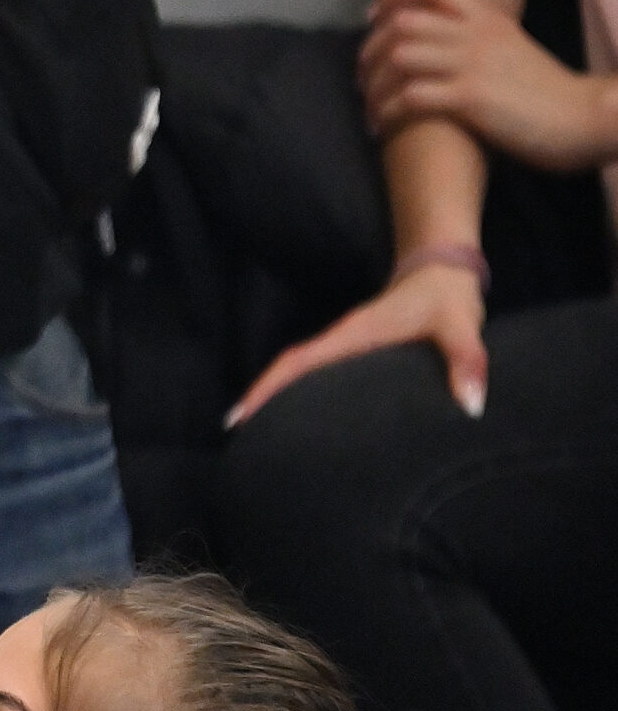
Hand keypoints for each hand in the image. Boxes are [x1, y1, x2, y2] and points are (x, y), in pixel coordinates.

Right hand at [227, 261, 487, 426]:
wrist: (442, 271)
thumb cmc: (446, 297)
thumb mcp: (460, 324)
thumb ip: (467, 361)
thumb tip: (471, 407)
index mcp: (353, 335)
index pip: (298, 360)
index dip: (267, 387)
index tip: (239, 415)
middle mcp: (341, 342)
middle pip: (288, 371)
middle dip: (261, 401)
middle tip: (238, 439)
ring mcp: (345, 348)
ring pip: (300, 374)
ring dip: (277, 399)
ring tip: (260, 435)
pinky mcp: (355, 354)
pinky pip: (318, 376)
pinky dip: (300, 395)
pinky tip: (302, 419)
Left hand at [359, 0, 617, 170]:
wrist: (585, 118)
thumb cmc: (548, 95)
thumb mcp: (513, 52)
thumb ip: (479, 44)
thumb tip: (441, 50)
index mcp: (488, 20)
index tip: (372, 19)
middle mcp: (477, 35)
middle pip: (401, 25)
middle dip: (370, 52)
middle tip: (362, 80)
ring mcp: (473, 65)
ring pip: (399, 59)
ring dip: (374, 87)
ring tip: (370, 110)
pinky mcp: (471, 98)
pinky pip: (411, 97)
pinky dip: (388, 112)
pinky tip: (384, 127)